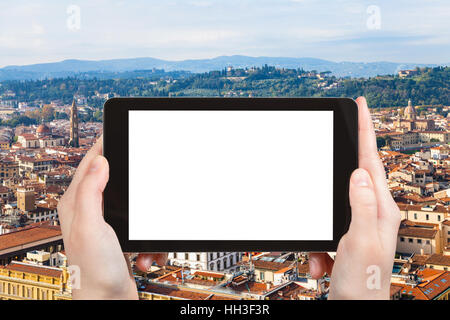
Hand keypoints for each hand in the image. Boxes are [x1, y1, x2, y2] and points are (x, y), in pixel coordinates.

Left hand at [57, 136, 166, 299]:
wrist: (107, 302)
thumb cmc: (93, 271)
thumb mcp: (91, 226)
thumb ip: (91, 191)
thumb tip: (100, 161)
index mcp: (77, 204)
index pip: (89, 164)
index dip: (103, 145)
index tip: (117, 131)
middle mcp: (89, 212)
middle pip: (114, 181)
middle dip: (135, 185)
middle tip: (147, 178)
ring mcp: (106, 225)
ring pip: (134, 204)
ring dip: (147, 221)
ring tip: (145, 242)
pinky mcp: (120, 238)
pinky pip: (143, 227)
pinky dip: (149, 241)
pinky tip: (145, 255)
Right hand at [309, 97, 400, 299]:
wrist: (355, 310)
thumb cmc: (363, 284)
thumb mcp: (359, 242)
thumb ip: (361, 205)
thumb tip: (358, 173)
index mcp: (381, 210)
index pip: (372, 162)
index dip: (366, 131)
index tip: (361, 106)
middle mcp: (373, 214)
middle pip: (351, 178)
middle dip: (334, 172)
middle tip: (332, 149)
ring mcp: (358, 225)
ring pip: (330, 206)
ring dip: (319, 230)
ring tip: (322, 258)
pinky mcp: (344, 237)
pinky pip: (322, 229)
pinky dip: (316, 247)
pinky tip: (321, 264)